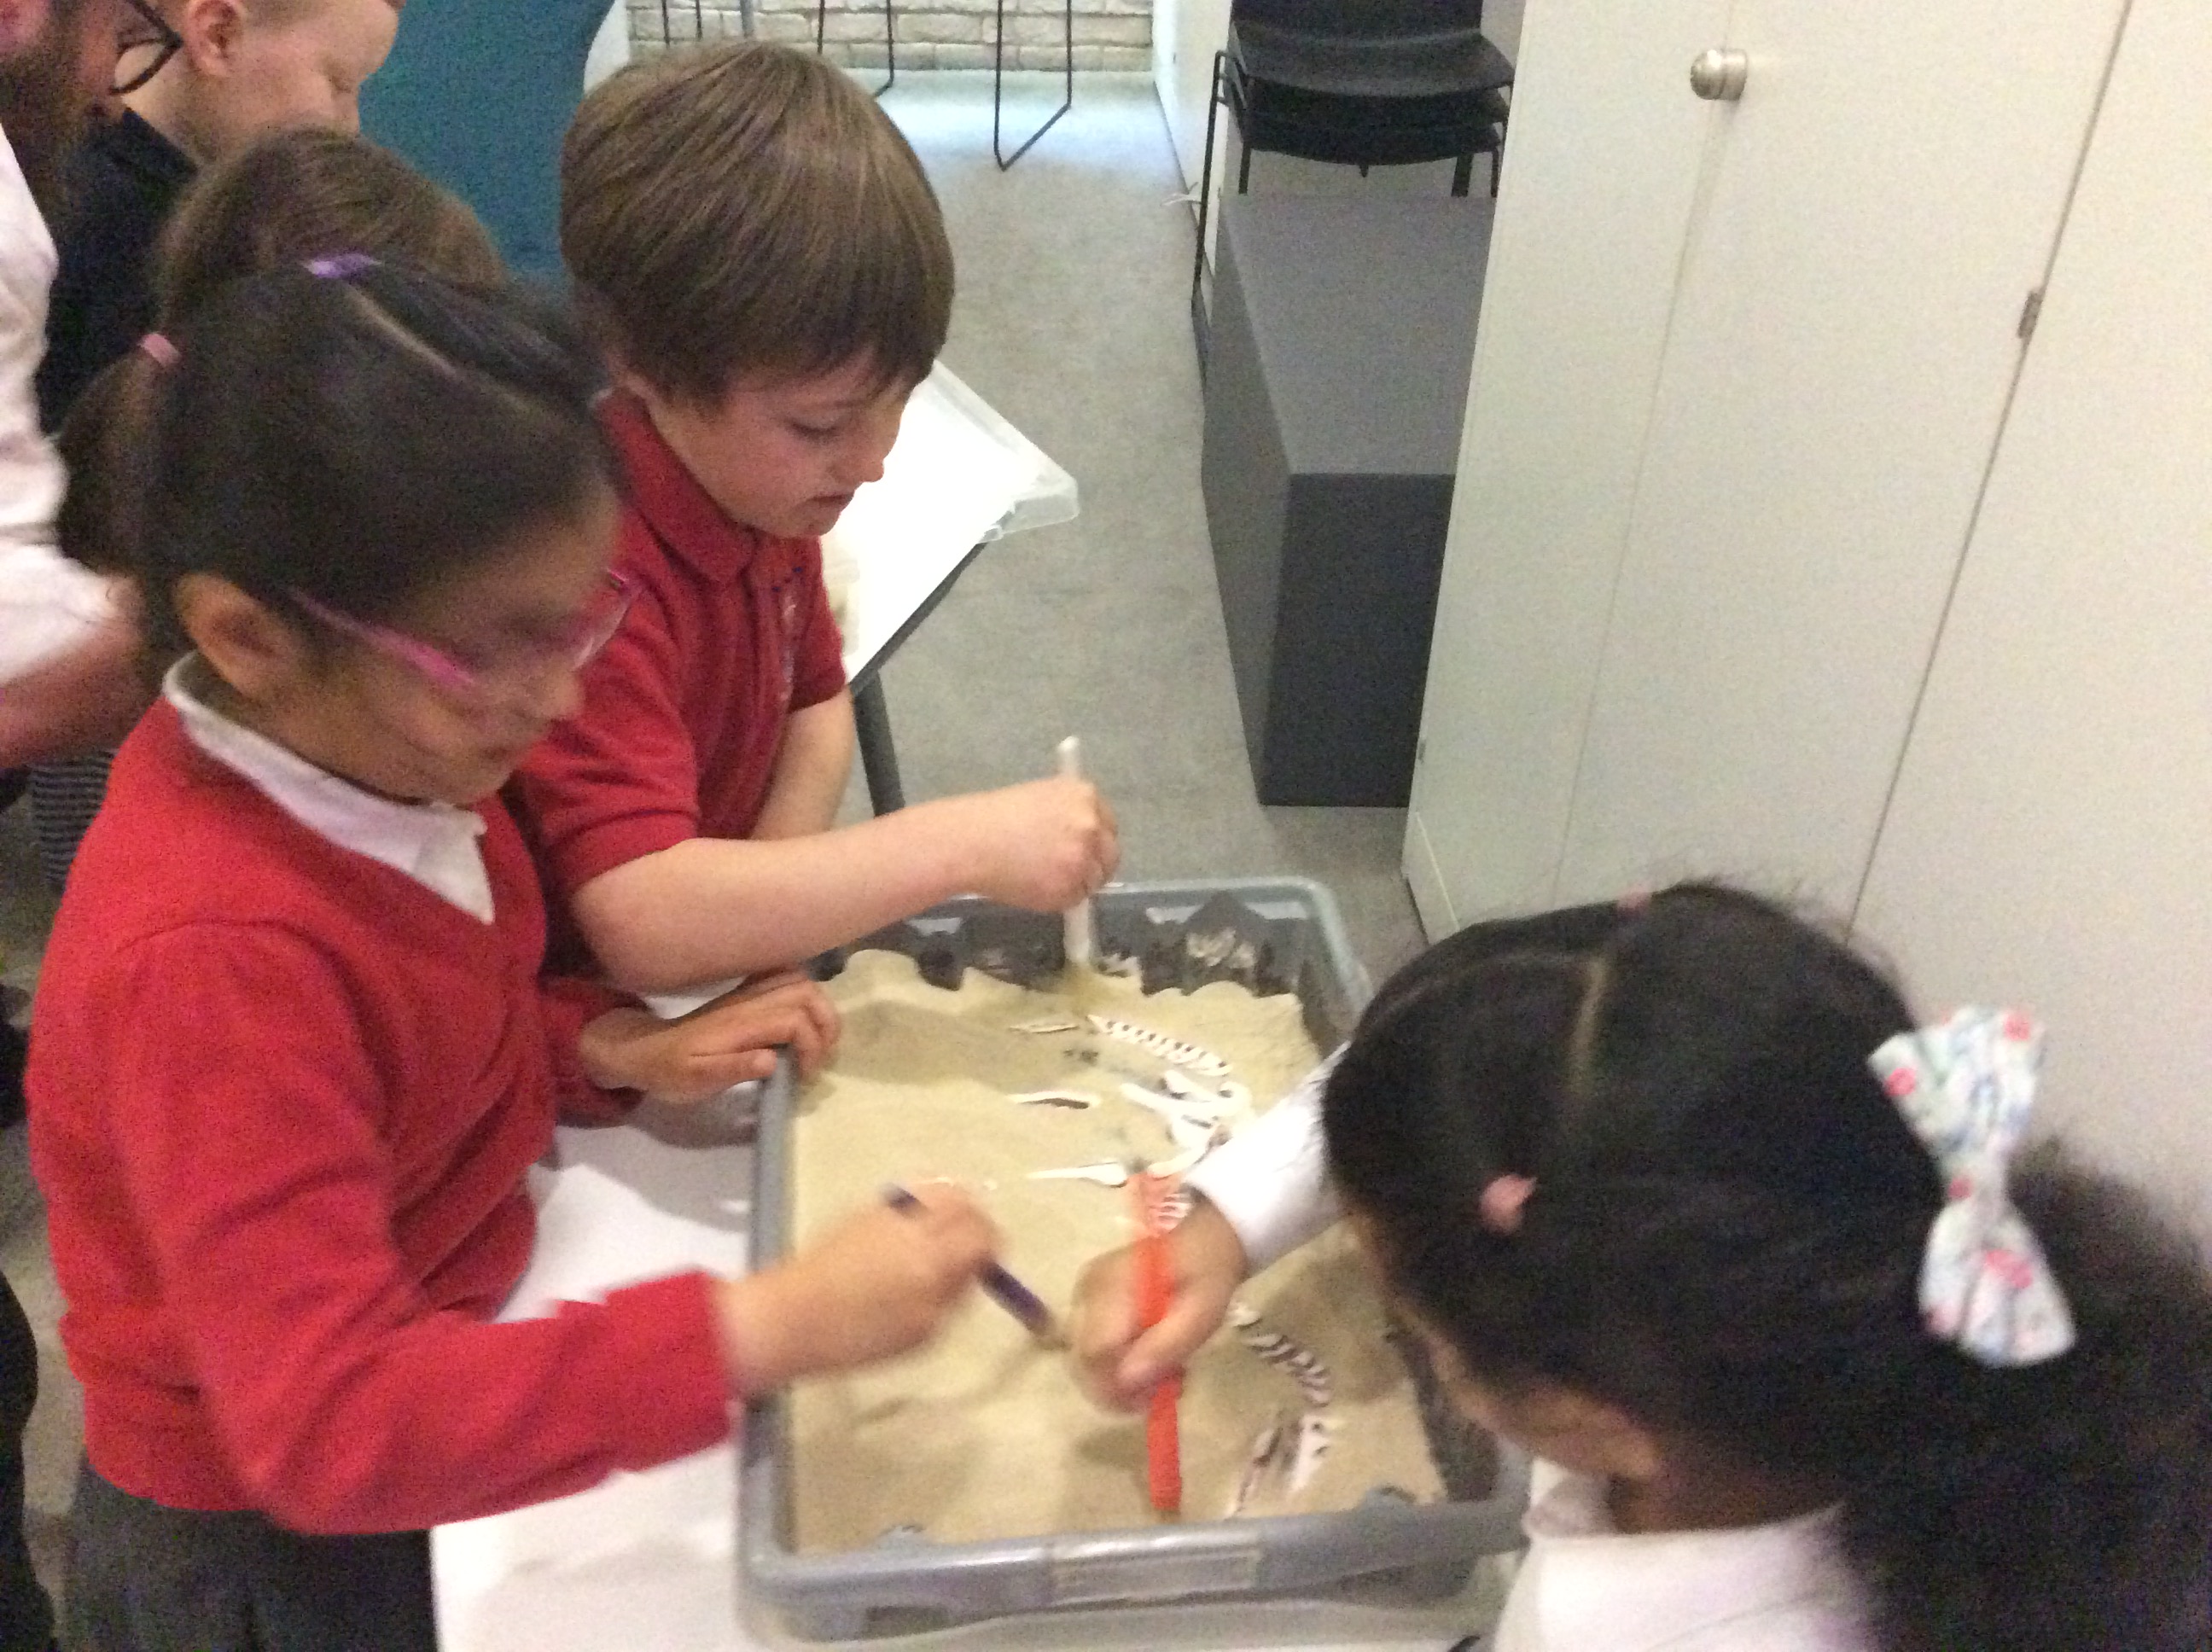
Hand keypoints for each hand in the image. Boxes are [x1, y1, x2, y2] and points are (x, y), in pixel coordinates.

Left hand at [579, 971, 839, 1100]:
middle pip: (806, 992)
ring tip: (817, 1041)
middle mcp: (747, 1001)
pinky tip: (801, 1016)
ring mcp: (747, 994)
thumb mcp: (696, 1079)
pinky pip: (782, 976)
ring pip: (799, 981)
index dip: (812, 1048)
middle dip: (825, 1024)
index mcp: (739, 1023)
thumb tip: (772, 1061)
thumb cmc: (670, 1072)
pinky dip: (802, 991)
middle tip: (820, 1057)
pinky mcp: (744, 994)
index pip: (795, 1021)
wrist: (642, 1051)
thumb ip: (733, 1069)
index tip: (804, 1077)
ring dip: (819, 1008)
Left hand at [714, 1183, 999, 1389]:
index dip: (994, 1248)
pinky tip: (912, 1238)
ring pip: (935, 1191)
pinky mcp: (862, 1212)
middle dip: (976, 1219)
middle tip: (973, 1245)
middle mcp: (913, 1223)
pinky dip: (922, 1209)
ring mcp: (885, 1212)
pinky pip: (907, 1198)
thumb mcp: (919, 1332)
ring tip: (945, 1238)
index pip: (983, 1233)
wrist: (789, 1318)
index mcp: (932, 1258)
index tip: (989, 1267)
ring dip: (950, 1209)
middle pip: (963, 1199)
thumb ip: (952, 1297)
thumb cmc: (857, 1337)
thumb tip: (972, 1272)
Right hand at [943, 777, 1118, 911]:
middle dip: (1093, 865)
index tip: (1085, 851)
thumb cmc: (995, 818)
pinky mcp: (1071, 886)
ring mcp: (1083, 857)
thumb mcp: (1040, 799)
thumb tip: (1082, 837)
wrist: (972, 841)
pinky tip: (1034, 887)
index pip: (1108, 825)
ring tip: (1040, 878)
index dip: (1096, 841)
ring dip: (1074, 883)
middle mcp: (1091, 824)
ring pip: (1093, 880)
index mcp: (1084, 796)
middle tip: (1068, 872)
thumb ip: (1068, 815)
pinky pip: (1075, 899)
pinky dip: (1059, 899)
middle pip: (1110, 854)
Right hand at [1070, 1194, 1248, 1410]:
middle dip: (1116, 1388)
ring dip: (1117, 1379)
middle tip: (1160, 1394)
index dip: (1114, 1387)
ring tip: (1161, 1375)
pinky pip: (1090, 1345)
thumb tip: (1127, 1382)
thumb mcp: (1199, 1314)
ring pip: (1084, 1358)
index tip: (1149, 1403)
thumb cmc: (1206, 1275)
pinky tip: (1147, 1358)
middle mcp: (1087, 1290)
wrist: (1205, 1241)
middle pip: (1081, 1359)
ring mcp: (1083, 1294)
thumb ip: (1164, 1346)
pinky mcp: (1087, 1300)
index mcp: (1113, 1288)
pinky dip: (1115, 1363)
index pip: (1093, 1353)